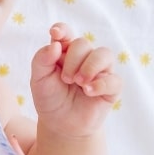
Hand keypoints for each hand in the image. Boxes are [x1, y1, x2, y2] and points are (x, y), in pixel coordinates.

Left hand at [30, 22, 120, 136]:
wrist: (60, 124)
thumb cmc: (49, 98)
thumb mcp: (38, 79)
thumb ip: (42, 60)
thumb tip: (55, 44)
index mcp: (64, 52)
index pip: (65, 32)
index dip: (62, 30)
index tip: (55, 34)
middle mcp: (83, 57)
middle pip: (83, 43)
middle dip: (73, 59)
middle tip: (66, 79)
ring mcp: (99, 71)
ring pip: (104, 54)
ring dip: (90, 66)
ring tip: (78, 82)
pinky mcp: (111, 88)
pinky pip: (114, 79)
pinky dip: (101, 84)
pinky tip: (88, 92)